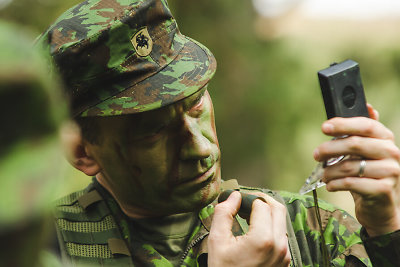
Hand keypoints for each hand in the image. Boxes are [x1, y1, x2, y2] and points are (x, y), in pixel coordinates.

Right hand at [208, 191, 290, 266]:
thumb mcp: (217, 241)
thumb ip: (223, 213)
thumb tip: (234, 196)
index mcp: (262, 239)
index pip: (261, 204)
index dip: (247, 199)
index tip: (236, 202)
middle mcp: (279, 246)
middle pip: (278, 209)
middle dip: (262, 201)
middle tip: (245, 204)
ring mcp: (284, 255)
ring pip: (282, 222)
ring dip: (267, 214)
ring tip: (248, 217)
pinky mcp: (284, 261)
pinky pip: (282, 236)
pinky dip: (271, 227)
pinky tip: (255, 231)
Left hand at [314, 104, 399, 235]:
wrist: (382, 208)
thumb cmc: (369, 175)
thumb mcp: (367, 152)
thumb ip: (364, 132)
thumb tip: (368, 106)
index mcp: (386, 139)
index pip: (366, 125)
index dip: (343, 124)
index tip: (324, 127)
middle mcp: (392, 153)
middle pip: (356, 144)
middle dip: (330, 149)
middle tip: (316, 155)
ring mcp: (390, 172)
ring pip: (351, 166)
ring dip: (330, 170)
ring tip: (323, 175)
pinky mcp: (383, 190)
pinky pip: (352, 183)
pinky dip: (336, 184)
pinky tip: (330, 185)